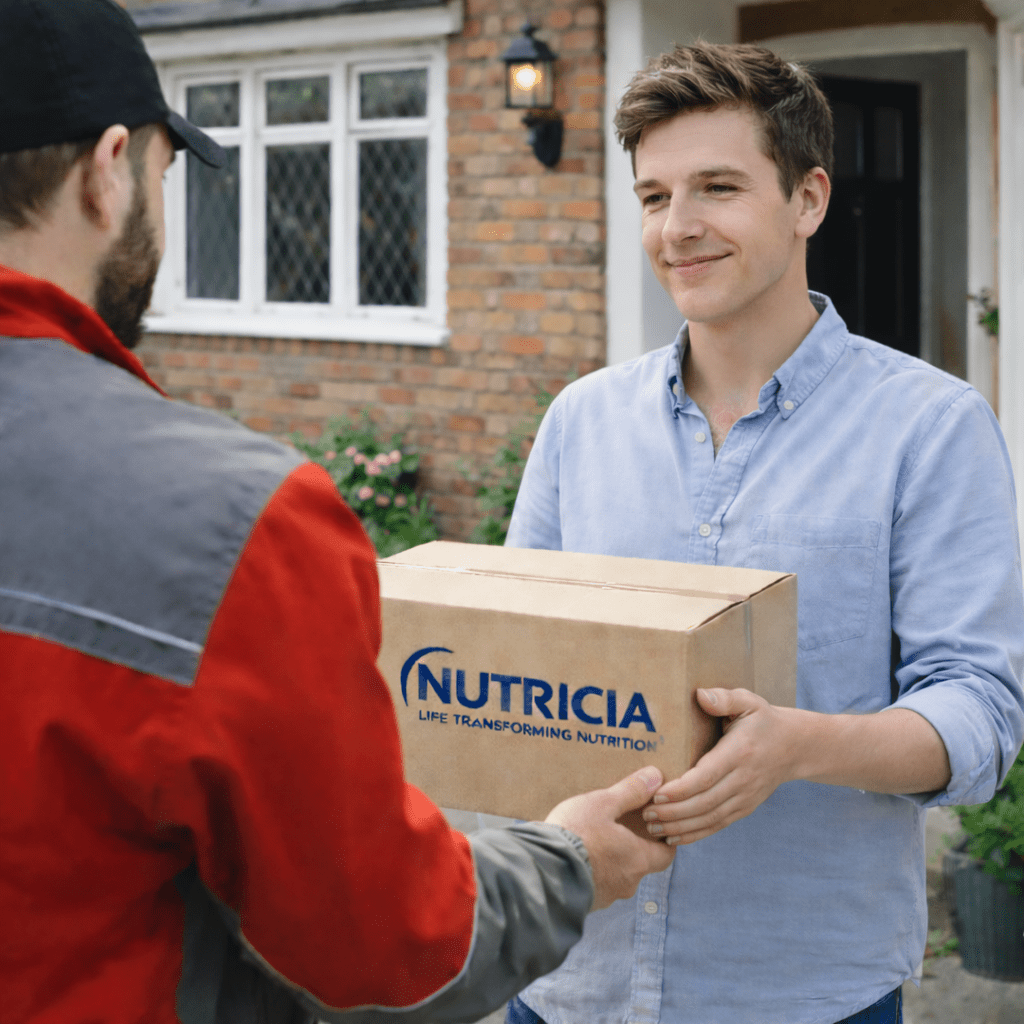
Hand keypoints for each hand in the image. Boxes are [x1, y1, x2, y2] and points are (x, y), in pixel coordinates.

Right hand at [545, 766, 675, 908]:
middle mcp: (627, 882)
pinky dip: (592, 871)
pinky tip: (576, 857)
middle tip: (618, 828)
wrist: (542, 871)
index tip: (656, 828)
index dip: (663, 841)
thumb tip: (655, 777)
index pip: (666, 855)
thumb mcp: (602, 804)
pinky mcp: (586, 902)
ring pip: (616, 876)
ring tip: (592, 840)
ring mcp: (606, 896)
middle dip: (631, 847)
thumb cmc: (576, 834)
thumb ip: (630, 791)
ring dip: (609, 860)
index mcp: (638, 859)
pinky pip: (596, 885)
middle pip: (640, 864)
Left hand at [643, 688, 796, 844]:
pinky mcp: (745, 808)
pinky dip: (696, 834)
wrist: (795, 747)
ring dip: (680, 827)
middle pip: (705, 803)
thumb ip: (724, 698)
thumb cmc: (763, 720)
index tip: (656, 794)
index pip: (707, 776)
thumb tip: (700, 695)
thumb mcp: (748, 702)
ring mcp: (745, 797)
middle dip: (673, 812)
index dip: (681, 789)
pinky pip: (718, 824)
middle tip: (645, 813)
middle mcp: (743, 779)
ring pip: (710, 818)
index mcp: (739, 753)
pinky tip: (673, 837)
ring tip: (652, 827)